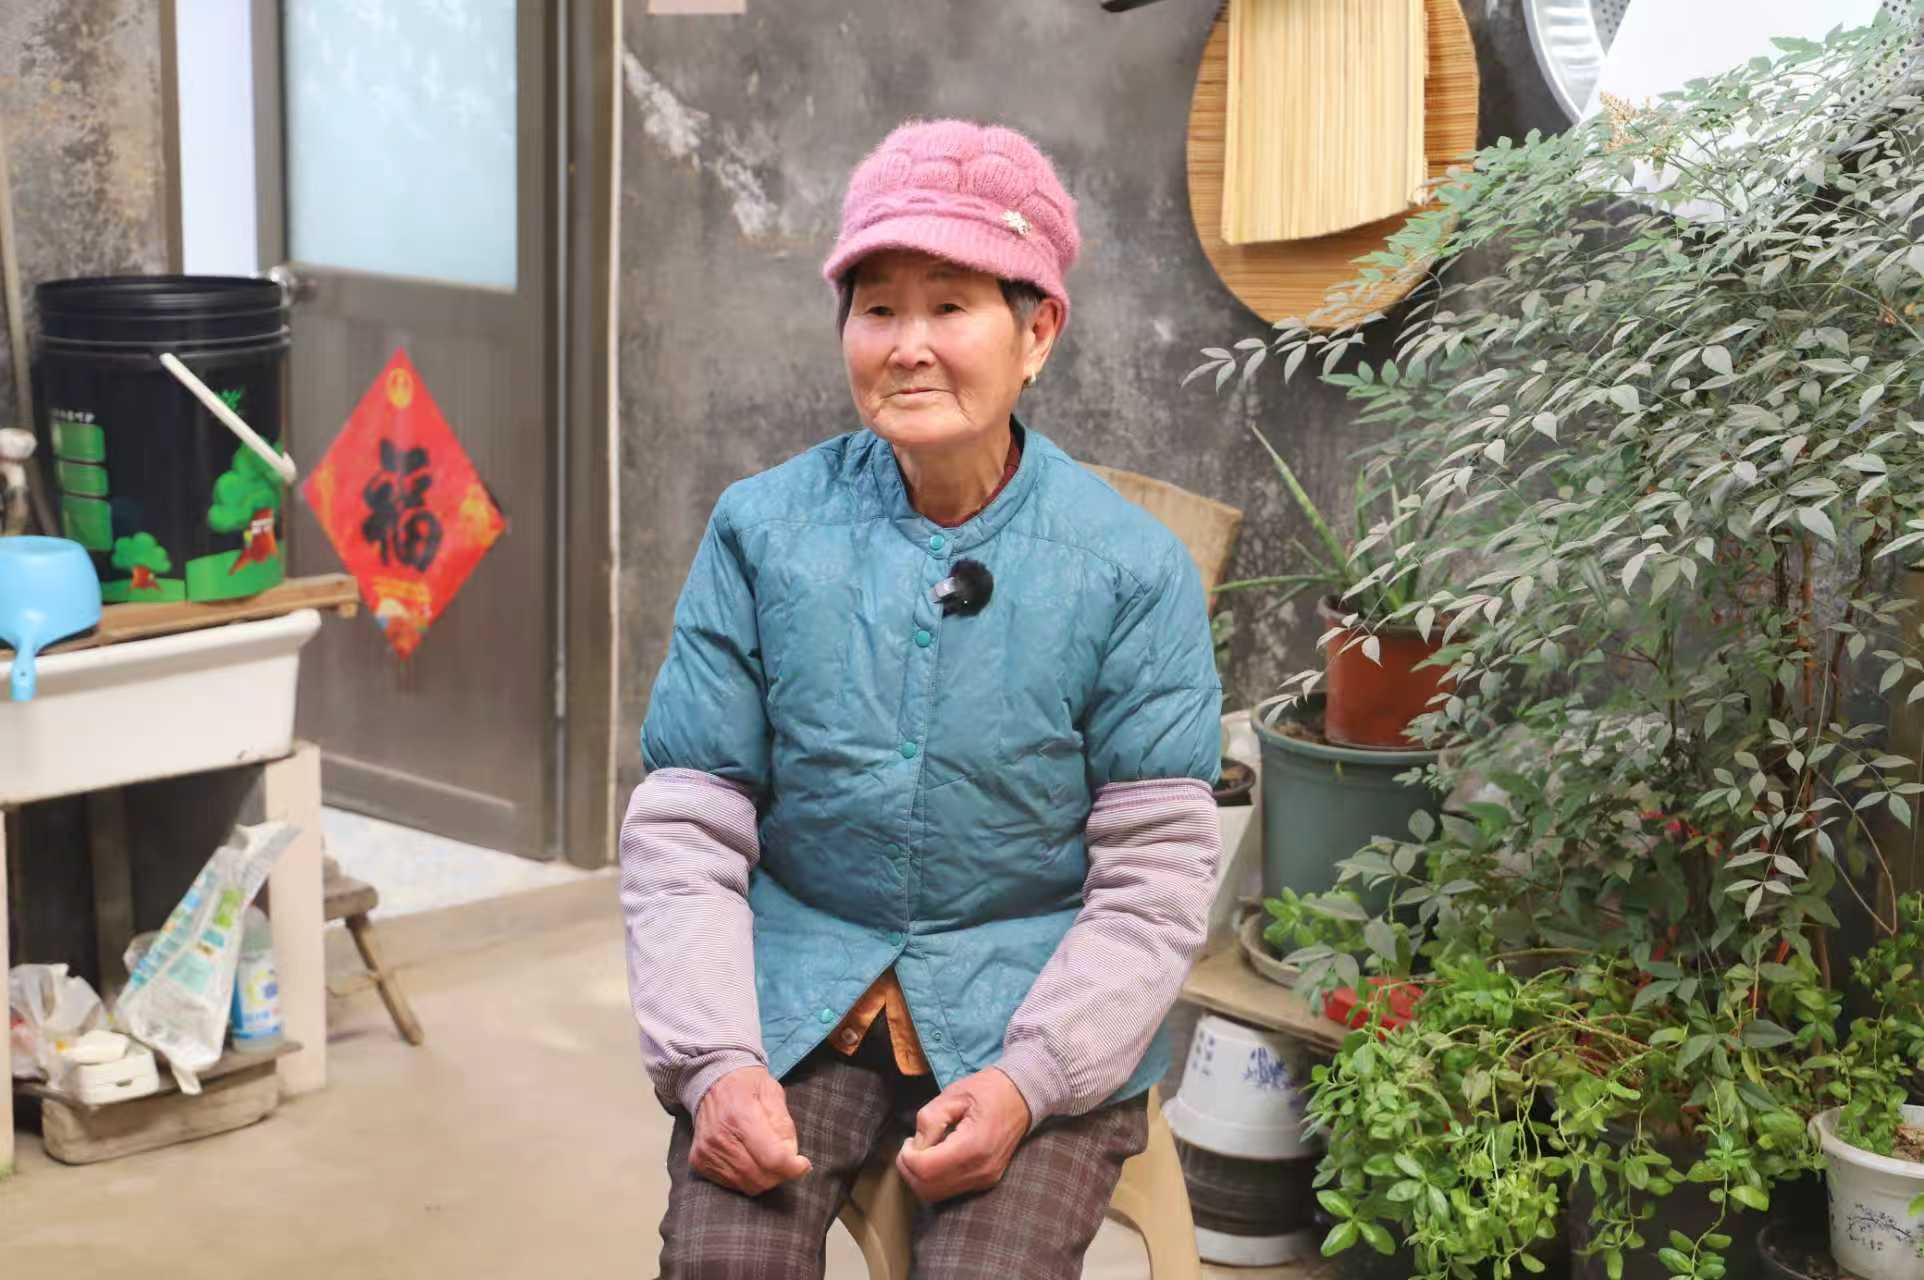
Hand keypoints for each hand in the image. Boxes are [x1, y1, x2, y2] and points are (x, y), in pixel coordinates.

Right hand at [690, 1065, 812, 1194]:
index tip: (803, 1164)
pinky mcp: (700, 1162)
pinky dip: (747, 1178)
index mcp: (741, 1116)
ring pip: (747, 1185)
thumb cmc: (747, 1085)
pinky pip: (732, 1184)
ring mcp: (707, 1152)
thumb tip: (791, 1157)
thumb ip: (784, 1125)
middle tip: (787, 1161)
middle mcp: (720, 1137)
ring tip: (769, 1159)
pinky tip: (751, 1160)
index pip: (772, 1158)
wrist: (711, 1080)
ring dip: (765, 1178)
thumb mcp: (774, 1093)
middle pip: (760, 1177)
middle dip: (781, 1174)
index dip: (792, 1167)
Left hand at [894, 1068, 1031, 1203]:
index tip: (907, 1141)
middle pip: (928, 1189)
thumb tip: (915, 1146)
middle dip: (909, 1171)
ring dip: (920, 1178)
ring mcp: (985, 1179)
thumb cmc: (989, 1089)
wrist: (1023, 1096)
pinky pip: (950, 1191)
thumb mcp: (953, 1094)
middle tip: (909, 1148)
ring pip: (937, 1195)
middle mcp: (980, 1170)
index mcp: (973, 1146)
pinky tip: (936, 1158)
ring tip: (922, 1152)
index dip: (907, 1159)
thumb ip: (930, 1120)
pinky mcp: (986, 1181)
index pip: (927, 1170)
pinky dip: (934, 1180)